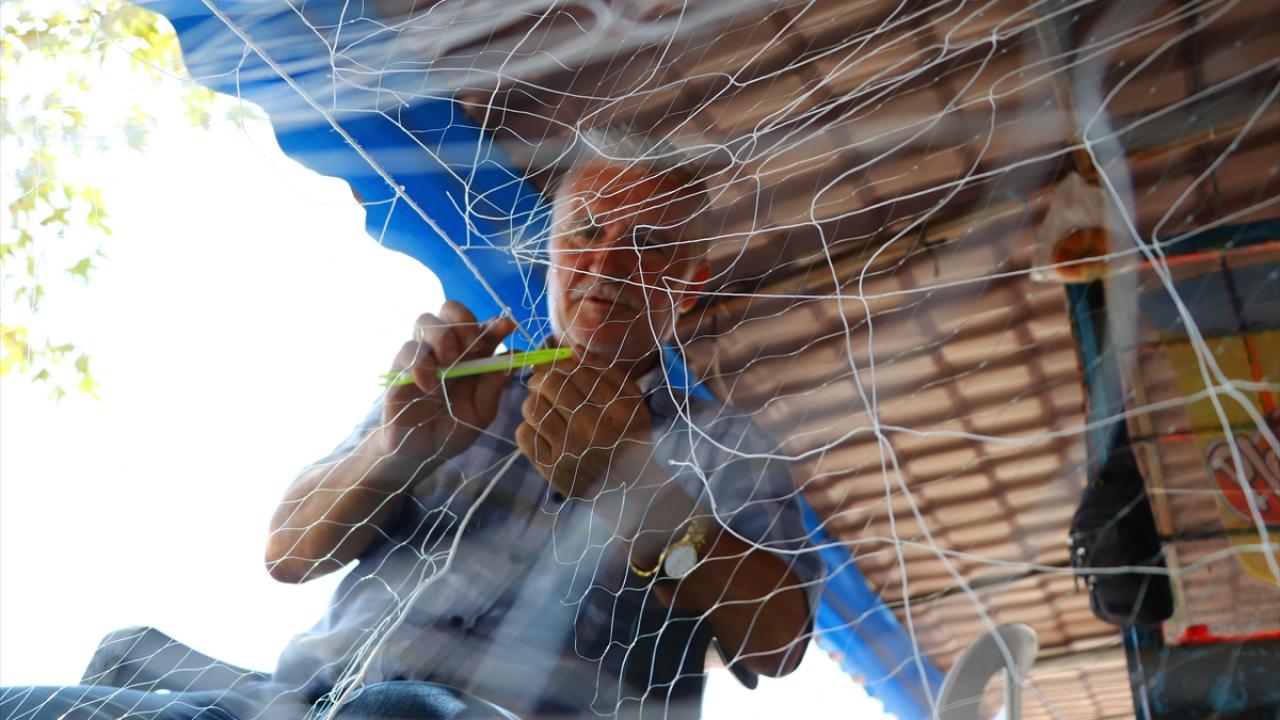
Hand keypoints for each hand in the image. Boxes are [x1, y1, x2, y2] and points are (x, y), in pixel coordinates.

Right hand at [378, 301, 515, 464]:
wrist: (422, 453)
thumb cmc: (454, 429)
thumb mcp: (482, 411)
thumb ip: (495, 384)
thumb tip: (516, 354)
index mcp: (472, 356)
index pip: (483, 328)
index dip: (495, 323)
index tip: (506, 327)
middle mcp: (447, 349)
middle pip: (450, 309)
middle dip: (464, 321)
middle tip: (473, 346)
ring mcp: (423, 356)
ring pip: (426, 321)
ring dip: (442, 336)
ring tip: (450, 362)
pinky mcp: (400, 368)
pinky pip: (408, 349)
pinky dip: (421, 364)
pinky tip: (429, 386)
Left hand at [516, 357, 651, 498]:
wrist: (629, 490)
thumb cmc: (629, 439)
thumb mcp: (631, 402)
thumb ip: (606, 372)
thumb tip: (573, 350)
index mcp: (618, 409)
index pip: (576, 371)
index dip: (561, 364)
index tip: (559, 369)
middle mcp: (594, 429)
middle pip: (551, 384)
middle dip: (542, 378)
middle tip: (542, 382)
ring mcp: (570, 451)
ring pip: (532, 407)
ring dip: (533, 402)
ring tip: (544, 408)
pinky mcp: (550, 469)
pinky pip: (523, 434)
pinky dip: (528, 427)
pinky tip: (542, 431)